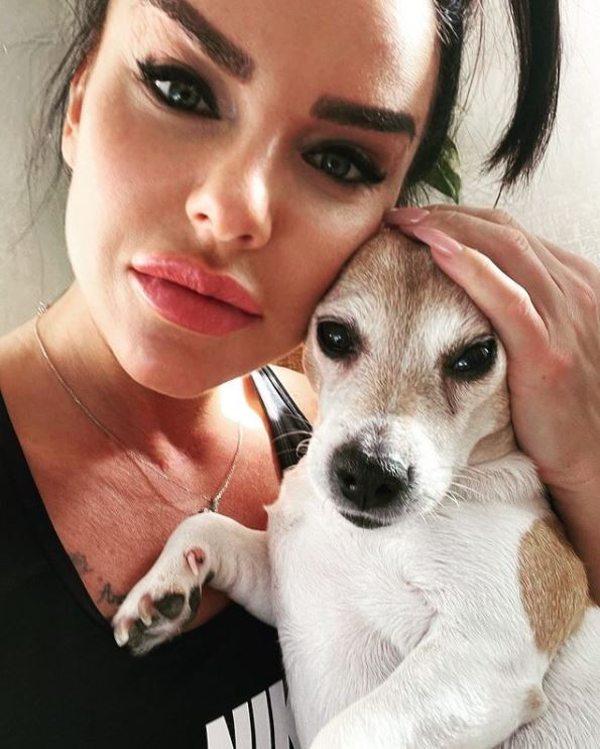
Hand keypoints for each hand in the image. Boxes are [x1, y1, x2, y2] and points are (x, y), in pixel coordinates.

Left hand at [383, 204, 599, 496]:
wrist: (592, 454)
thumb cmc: (557, 401)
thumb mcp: (544, 341)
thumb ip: (515, 309)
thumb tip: (465, 288)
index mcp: (570, 282)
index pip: (508, 234)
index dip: (459, 220)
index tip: (415, 220)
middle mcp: (572, 289)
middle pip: (503, 232)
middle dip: (447, 216)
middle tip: (399, 214)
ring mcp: (563, 318)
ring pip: (506, 252)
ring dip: (450, 230)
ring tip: (404, 223)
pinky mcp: (547, 352)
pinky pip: (508, 300)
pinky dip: (473, 269)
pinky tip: (437, 252)